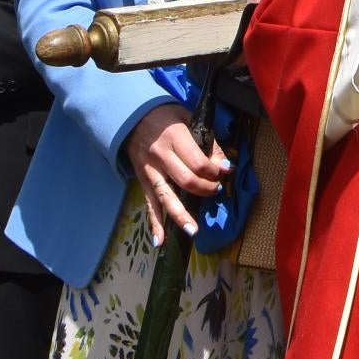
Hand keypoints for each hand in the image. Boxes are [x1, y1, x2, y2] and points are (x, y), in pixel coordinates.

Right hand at [121, 103, 226, 236]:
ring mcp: (150, 171)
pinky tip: (160, 241)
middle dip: (205, 190)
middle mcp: (161, 156)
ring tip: (193, 231)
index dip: (214, 172)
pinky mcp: (142, 182)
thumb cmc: (166, 116)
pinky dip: (154, 224)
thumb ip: (208, 142)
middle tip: (216, 191)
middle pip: (185, 181)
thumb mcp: (190, 119)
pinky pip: (149, 205)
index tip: (224, 172)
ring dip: (180, 216)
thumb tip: (225, 166)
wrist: (134, 117)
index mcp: (175, 137)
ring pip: (166, 197)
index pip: (198, 163)